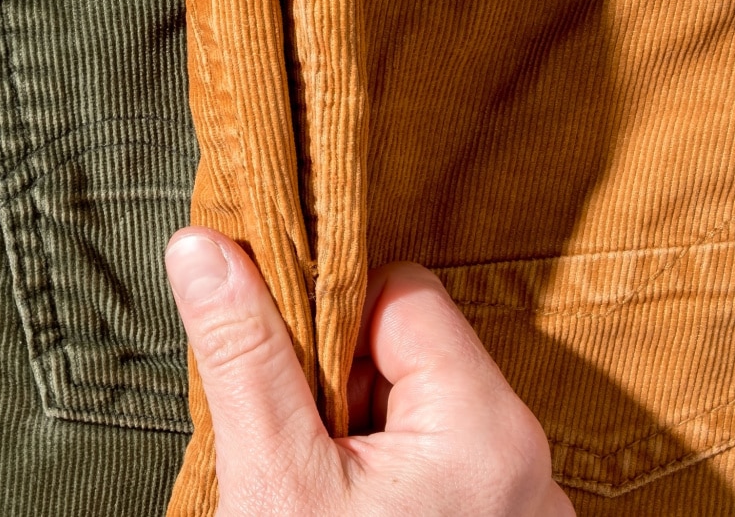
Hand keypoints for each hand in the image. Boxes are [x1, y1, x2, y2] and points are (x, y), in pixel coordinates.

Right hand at [165, 228, 574, 516]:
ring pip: (427, 416)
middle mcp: (531, 464)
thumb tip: (204, 244)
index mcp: (485, 426)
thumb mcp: (274, 476)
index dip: (328, 315)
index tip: (282, 371)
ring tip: (322, 499)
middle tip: (297, 453)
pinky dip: (394, 483)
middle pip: (417, 356)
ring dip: (362, 436)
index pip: (403, 293)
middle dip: (342, 385)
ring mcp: (529, 514)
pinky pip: (449, 473)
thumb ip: (245, 352)